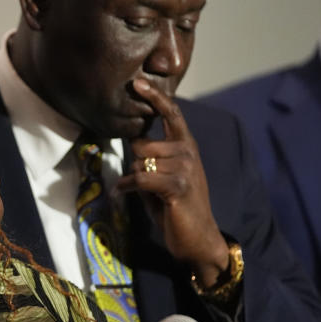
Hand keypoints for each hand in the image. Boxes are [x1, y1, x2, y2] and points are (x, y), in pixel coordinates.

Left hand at [116, 78, 227, 286]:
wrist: (199, 239)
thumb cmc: (177, 208)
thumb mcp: (163, 177)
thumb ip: (151, 158)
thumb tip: (131, 142)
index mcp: (186, 146)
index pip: (172, 114)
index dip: (155, 97)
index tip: (138, 83)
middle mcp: (187, 151)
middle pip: (142, 143)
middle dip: (135, 162)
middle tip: (145, 183)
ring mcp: (184, 167)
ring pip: (139, 162)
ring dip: (134, 178)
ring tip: (143, 193)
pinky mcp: (177, 184)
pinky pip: (139, 177)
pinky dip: (126, 187)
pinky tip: (121, 193)